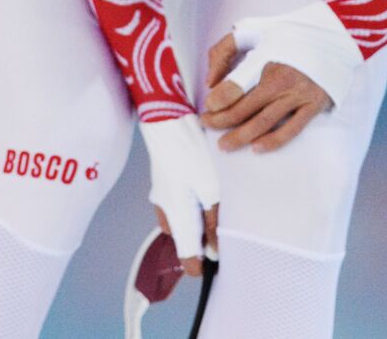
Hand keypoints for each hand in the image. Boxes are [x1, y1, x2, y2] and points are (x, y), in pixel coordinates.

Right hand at [137, 114, 219, 270]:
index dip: (201, 265)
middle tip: (224, 231)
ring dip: (198, 221)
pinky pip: (178, 205)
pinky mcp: (164, 184)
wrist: (168, 122)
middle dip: (203, 241)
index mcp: (176, 217)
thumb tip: (215, 252)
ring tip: (218, 208)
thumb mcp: (210, 189)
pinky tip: (205, 191)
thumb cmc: (191, 154)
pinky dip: (192, 206)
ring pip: (182, 221)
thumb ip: (213, 222)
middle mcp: (166, 211)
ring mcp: (162, 197)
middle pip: (185, 239)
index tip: (216, 264)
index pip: (186, 255)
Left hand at [199, 1, 363, 150]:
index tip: (208, 107)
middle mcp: (282, 79)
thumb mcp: (252, 29)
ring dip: (240, 136)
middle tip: (207, 125)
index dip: (217, 101)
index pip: (235, 86)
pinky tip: (256, 147)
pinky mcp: (314, 105)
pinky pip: (292, 129)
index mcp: (266, 57)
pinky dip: (273, 141)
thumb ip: (224, 50)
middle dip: (220, 121)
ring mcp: (299, 94)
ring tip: (224, 145)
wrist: (333, 34)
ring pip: (263, 123)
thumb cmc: (288, 32)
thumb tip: (211, 82)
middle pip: (244, 109)